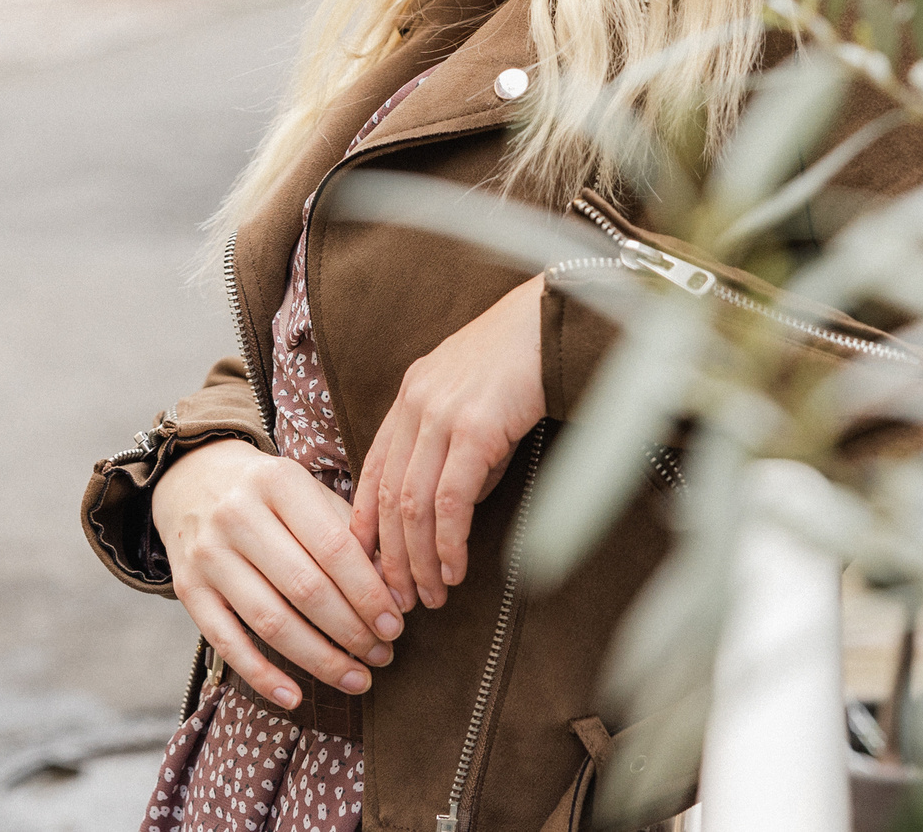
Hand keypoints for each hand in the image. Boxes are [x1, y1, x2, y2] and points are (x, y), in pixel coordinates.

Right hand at [152, 438, 404, 710]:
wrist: (191, 478)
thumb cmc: (267, 492)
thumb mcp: (307, 490)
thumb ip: (350, 532)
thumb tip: (392, 591)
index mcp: (278, 482)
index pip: (333, 547)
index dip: (368, 593)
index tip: (395, 625)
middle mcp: (238, 515)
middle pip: (304, 589)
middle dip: (352, 631)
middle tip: (383, 655)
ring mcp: (208, 555)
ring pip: (270, 622)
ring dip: (320, 660)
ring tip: (357, 678)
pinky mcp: (188, 589)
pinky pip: (227, 643)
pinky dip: (263, 677)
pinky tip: (295, 697)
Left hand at [352, 276, 546, 612]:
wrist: (557, 319)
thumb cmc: (524, 362)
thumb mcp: (474, 403)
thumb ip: (454, 449)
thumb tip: (451, 510)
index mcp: (409, 397)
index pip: (371, 472)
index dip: (366, 526)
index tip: (368, 569)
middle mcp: (415, 404)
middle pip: (388, 497)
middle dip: (390, 558)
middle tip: (398, 602)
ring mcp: (442, 415)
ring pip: (413, 504)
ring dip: (418, 560)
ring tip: (429, 597)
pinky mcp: (475, 428)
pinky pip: (451, 500)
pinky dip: (448, 542)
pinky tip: (454, 570)